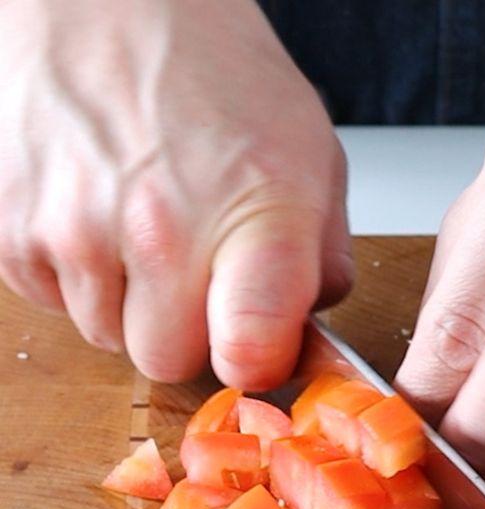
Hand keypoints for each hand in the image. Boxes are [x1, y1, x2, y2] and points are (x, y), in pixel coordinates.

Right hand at [0, 0, 350, 388]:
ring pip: (108, 336)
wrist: (104, 2)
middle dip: (189, 334)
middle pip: (170, 361)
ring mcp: (75, 231)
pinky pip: (53, 301)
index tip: (259, 347)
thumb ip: (320, 257)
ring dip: (131, 303)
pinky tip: (100, 215)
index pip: (251, 348)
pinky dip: (79, 276)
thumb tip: (301, 330)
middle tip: (200, 275)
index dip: (258, 364)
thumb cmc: (214, 72)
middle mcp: (160, 229)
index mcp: (254, 213)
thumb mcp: (311, 155)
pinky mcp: (11, 229)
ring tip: (147, 227)